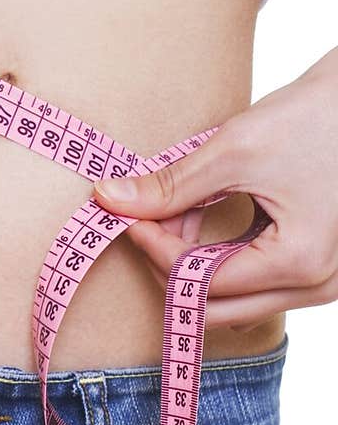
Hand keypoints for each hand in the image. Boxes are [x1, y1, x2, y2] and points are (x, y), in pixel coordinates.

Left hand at [91, 49, 337, 330]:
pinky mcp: (313, 269)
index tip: (127, 214)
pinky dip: (215, 257)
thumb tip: (109, 199)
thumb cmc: (313, 117)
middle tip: (142, 219)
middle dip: (169, 264)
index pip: (203, 283)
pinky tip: (196, 215)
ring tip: (171, 210)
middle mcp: (316, 286)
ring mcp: (319, 283)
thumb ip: (170, 186)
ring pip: (231, 300)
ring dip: (189, 262)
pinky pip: (251, 283)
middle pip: (215, 307)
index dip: (155, 249)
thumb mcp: (235, 150)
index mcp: (300, 263)